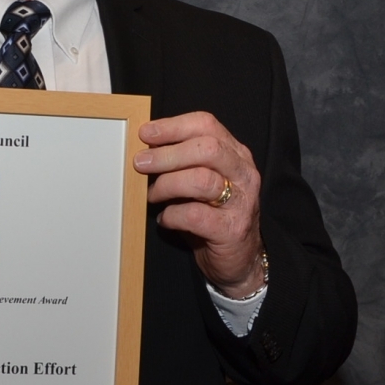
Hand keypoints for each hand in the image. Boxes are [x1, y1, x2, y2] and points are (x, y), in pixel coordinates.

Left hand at [133, 112, 264, 296]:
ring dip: (167, 185)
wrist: (239, 258)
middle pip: (207, 148)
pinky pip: (194, 215)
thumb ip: (182, 162)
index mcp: (235, 154)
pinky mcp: (231, 230)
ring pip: (201, 179)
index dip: (173, 126)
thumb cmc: (213, 215)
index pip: (206, 125)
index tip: (145, 133)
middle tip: (141, 163)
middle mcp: (243, 174)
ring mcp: (241, 202)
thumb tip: (145, 149)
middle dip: (167, 154)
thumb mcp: (201, 182)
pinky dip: (172, 215)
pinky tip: (165, 219)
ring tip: (153, 195)